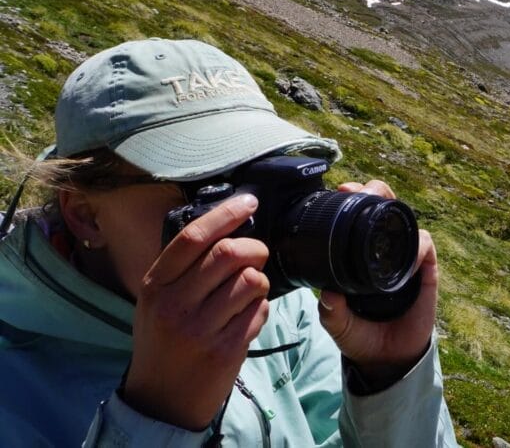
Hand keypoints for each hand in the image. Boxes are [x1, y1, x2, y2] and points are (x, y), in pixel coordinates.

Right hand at [124, 194, 269, 430]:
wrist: (161, 398)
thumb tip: (226, 227)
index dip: (226, 213)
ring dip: (260, 280)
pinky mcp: (226, 350)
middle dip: (255, 247)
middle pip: (229, 253)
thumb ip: (182, 268)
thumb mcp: (155, 301)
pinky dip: (262, 308)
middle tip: (258, 254)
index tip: (249, 202)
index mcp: (155, 285)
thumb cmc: (163, 340)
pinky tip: (248, 316)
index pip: (193, 237)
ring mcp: (201, 329)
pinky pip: (260, 311)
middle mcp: (175, 304)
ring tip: (250, 290)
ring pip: (252, 281)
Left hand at [318, 180, 437, 387]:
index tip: (340, 191)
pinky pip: (425, 247)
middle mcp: (383, 251)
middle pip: (384, 208)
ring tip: (383, 207)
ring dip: (396, 209)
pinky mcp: (426, 272)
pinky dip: (417, 246)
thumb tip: (328, 294)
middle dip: (374, 191)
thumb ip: (331, 311)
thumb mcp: (337, 324)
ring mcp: (405, 259)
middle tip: (359, 190)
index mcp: (358, 256)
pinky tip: (407, 254)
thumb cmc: (360, 336)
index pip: (358, 217)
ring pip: (406, 220)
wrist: (387, 360)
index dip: (352, 200)